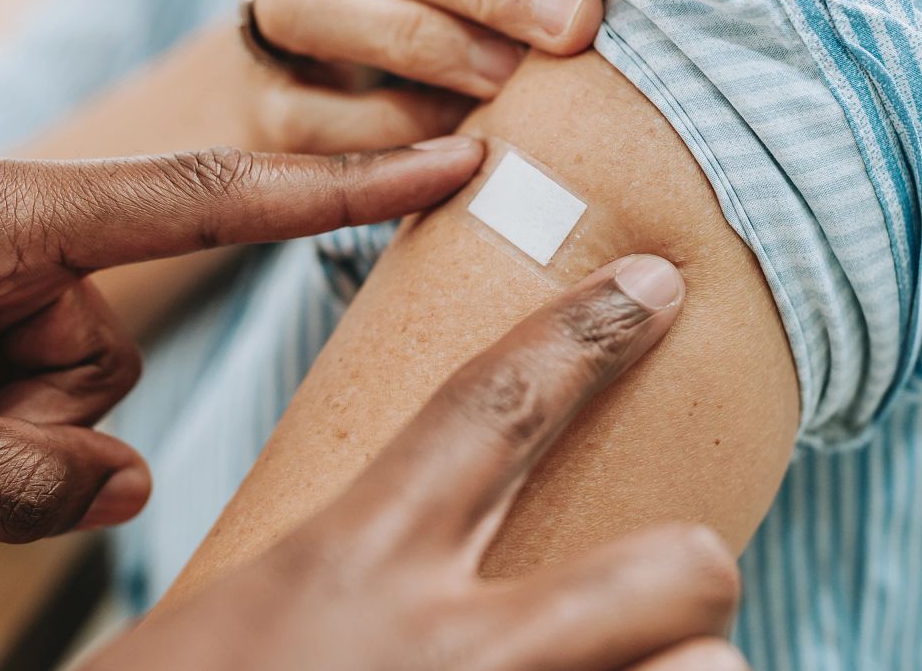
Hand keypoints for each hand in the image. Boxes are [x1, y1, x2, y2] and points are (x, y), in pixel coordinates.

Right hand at [81, 255, 748, 670]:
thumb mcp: (230, 629)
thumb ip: (332, 591)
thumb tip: (406, 574)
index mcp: (354, 568)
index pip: (495, 404)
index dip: (586, 333)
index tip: (657, 288)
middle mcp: (450, 652)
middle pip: (672, 565)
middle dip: (691, 569)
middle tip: (665, 596)